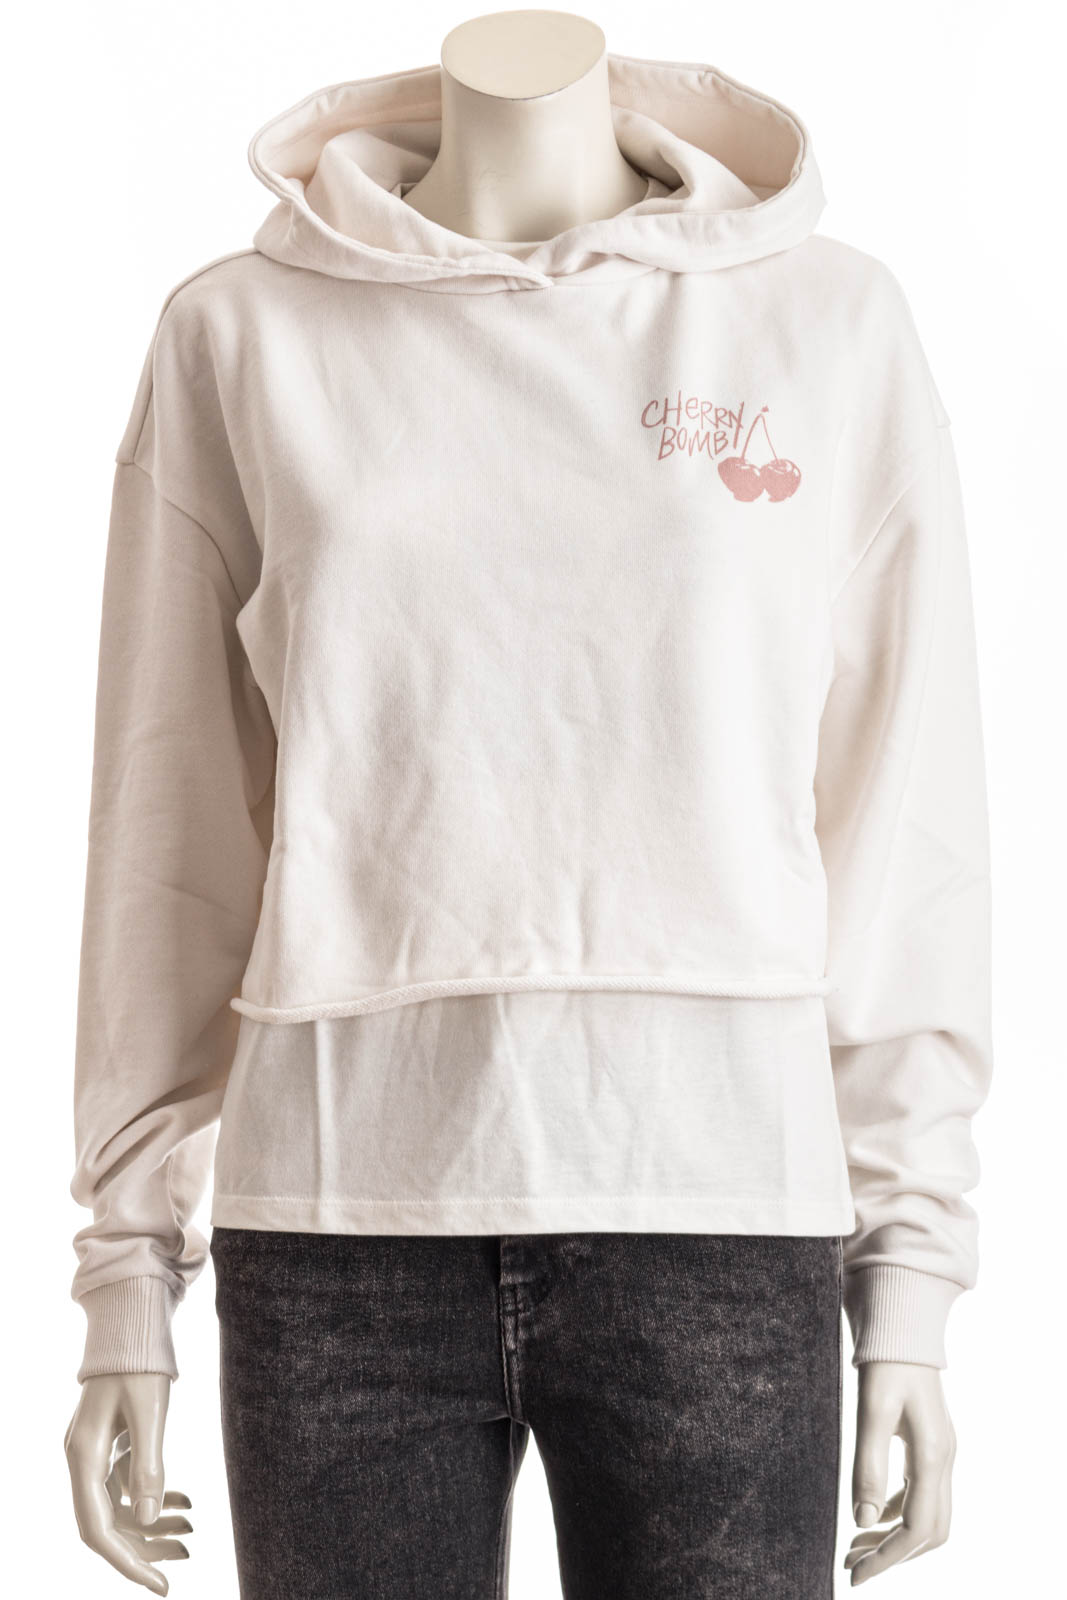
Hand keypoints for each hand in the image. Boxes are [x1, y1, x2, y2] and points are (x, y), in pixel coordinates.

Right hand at [64, 1373, 192, 1592]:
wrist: (131, 1320)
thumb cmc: (140, 1361)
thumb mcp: (150, 1411)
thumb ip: (148, 1465)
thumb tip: (149, 1520)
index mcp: (84, 1456)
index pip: (98, 1529)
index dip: (127, 1562)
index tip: (160, 1585)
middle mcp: (81, 1459)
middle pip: (107, 1524)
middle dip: (144, 1546)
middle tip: (185, 1557)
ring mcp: (92, 1453)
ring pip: (118, 1507)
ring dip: (152, 1522)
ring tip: (191, 1528)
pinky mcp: (107, 1444)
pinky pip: (124, 1485)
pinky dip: (151, 1495)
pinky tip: (182, 1500)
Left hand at [846, 1360, 955, 1585]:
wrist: (902, 1324)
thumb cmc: (886, 1362)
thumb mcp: (871, 1412)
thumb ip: (867, 1465)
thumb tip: (861, 1521)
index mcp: (933, 1456)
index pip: (916, 1529)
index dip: (887, 1558)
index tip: (855, 1574)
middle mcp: (944, 1460)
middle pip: (929, 1532)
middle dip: (893, 1555)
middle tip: (852, 1565)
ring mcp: (941, 1453)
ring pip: (927, 1515)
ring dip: (894, 1537)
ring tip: (855, 1547)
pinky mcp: (930, 1444)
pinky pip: (920, 1493)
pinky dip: (897, 1512)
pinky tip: (872, 1515)